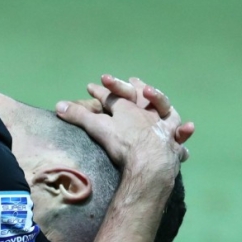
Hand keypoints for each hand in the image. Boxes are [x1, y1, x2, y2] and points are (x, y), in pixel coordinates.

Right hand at [55, 75, 189, 178]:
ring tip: (162, 103)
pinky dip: (181, 136)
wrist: (149, 160)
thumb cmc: (123, 143)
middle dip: (135, 88)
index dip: (101, 90)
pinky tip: (184, 134)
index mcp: (129, 107)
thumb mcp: (97, 127)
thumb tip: (58, 106)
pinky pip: (178, 140)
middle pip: (142, 96)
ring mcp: (163, 127)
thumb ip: (78, 116)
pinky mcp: (173, 144)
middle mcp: (148, 113)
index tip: (91, 86)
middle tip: (133, 81)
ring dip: (162, 105)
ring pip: (166, 111)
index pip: (112, 95)